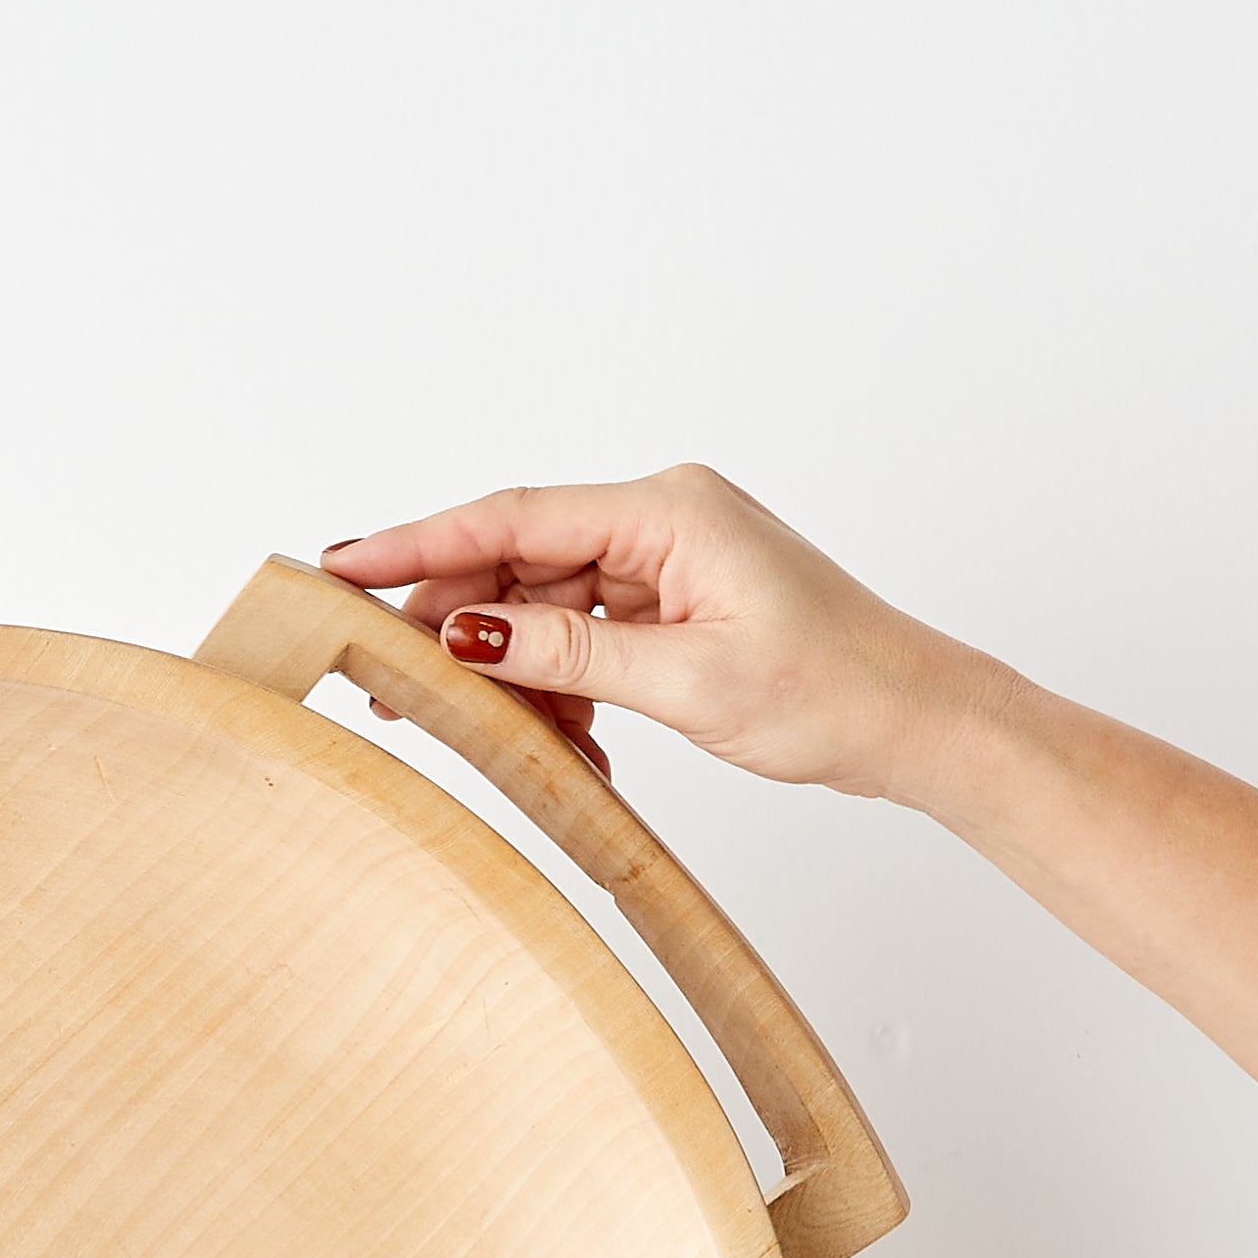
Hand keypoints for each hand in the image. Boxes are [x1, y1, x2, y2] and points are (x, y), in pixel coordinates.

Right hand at [324, 465, 1000, 804]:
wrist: (916, 722)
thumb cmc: (832, 689)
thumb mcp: (684, 679)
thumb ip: (567, 652)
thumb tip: (467, 635)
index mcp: (668, 510)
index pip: (511, 517)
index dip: (416, 544)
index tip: (341, 564)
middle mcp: (662, 519)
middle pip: (518, 559)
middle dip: (453, 625)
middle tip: (385, 685)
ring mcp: (668, 562)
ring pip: (547, 608)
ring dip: (517, 677)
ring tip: (494, 738)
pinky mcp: (676, 606)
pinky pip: (587, 639)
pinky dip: (565, 692)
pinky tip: (573, 748)